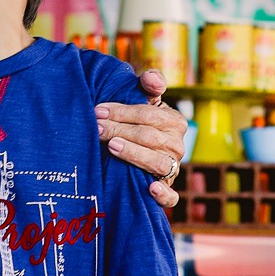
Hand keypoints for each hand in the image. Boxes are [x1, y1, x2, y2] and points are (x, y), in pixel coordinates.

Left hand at [96, 71, 186, 209]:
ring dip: (134, 154)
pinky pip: (170, 197)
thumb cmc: (136, 121)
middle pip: (149, 137)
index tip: (98, 110)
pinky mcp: (167, 191)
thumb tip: (151, 78)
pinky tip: (149, 187)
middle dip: (120, 130)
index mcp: (174, 121)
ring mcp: (173, 169)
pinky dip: (162, 194)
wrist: (136, 151)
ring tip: (112, 147)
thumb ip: (148, 86)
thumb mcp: (143, 101)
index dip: (123, 112)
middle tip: (96, 128)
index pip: (149, 115)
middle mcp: (177, 145)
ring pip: (157, 162)